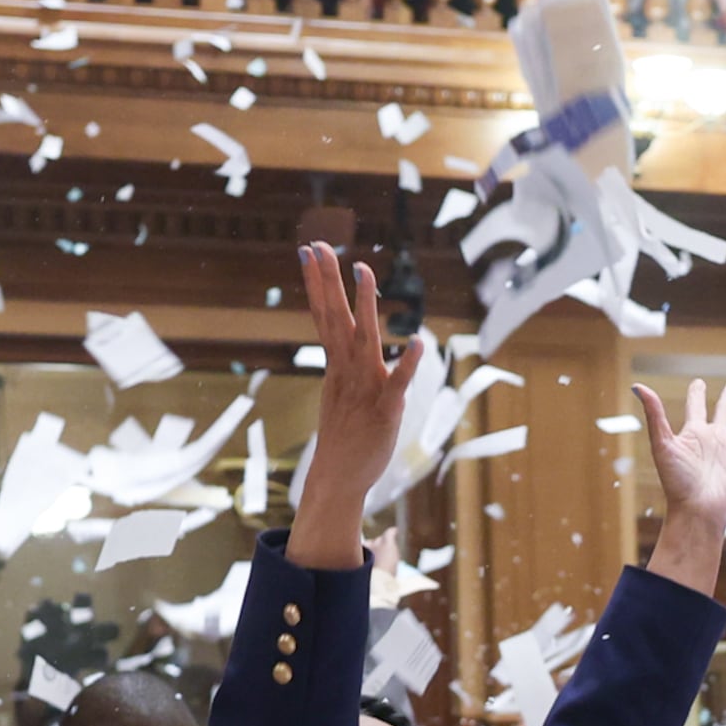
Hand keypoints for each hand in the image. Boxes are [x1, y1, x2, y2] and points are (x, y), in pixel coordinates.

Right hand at [287, 242, 425, 572]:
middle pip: (335, 318)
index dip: (317, 283)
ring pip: (365, 340)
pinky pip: (398, 384)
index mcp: (338, 365)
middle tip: (317, 246)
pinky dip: (408, 365)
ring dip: (366, 305)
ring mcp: (365, 388)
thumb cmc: (346, 435)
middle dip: (327, 281)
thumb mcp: (341, 391)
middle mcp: (348, 370)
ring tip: (365, 270)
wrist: (340, 479)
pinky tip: (418, 342)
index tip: (307, 251)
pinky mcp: (385, 410)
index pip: (324, 316)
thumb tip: (341, 338)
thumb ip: (343, 362)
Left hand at [636, 376, 725, 598]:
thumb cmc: (678, 483)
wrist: (698, 511)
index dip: (697, 393)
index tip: (698, 383)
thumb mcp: (662, 445)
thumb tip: (639, 386)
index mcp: (695, 434)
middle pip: (724, 409)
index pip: (696, 406)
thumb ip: (655, 415)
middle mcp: (715, 438)